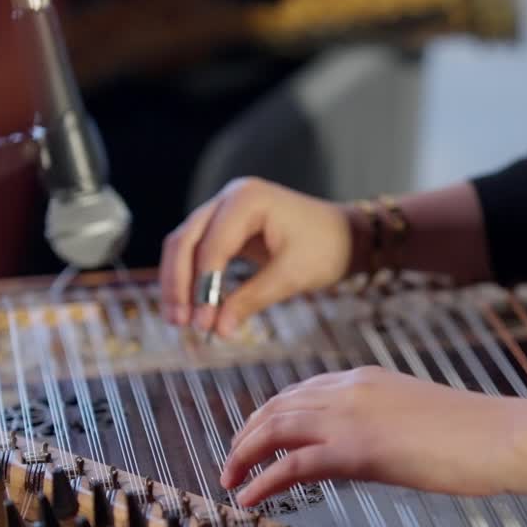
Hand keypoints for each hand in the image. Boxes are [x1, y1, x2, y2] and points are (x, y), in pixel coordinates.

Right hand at [159, 177, 354, 335]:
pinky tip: (191, 306)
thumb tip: (218, 330)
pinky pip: (199, 249)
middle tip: (180, 322)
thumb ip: (252, 300)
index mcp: (248, 199)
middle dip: (180, 283)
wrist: (346, 235)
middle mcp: (230, 197)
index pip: (212, 245)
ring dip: (179, 282)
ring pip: (186, 244)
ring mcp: (225, 208)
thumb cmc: (327, 249)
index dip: (203, 286)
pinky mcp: (227, 225)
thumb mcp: (292, 276)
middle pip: (186, 240)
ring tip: (179, 320)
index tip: (202, 322)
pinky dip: (193, 277)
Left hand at [223, 367, 517, 505]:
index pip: (300, 391)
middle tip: (230, 465)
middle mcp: (351, 389)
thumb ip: (375, 428)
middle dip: (246, 435)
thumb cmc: (471, 435)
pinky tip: (249, 499)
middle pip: (277, 407)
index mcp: (366, 379)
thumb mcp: (412, 420)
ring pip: (276, 429)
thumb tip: (351, 456)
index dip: (268, 416)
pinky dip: (264, 480)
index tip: (252, 439)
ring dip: (244, 456)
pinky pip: (293, 463)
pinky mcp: (358, 448)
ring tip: (229, 482)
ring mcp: (352, 416)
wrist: (500, 436)